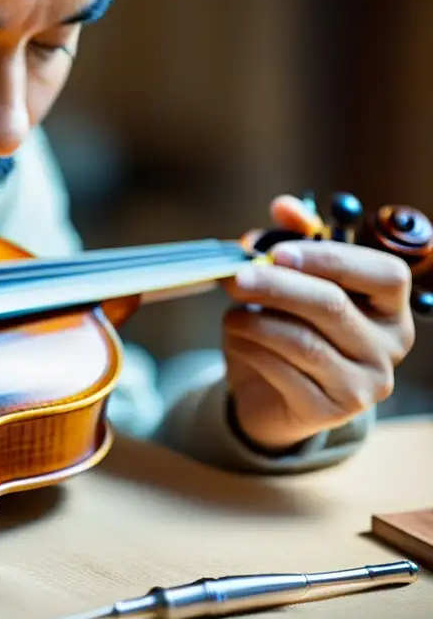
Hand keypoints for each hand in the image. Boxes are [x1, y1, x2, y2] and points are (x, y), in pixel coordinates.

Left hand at [221, 194, 415, 450]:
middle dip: (277, 286)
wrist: (271, 394)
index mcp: (389, 306)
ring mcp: (364, 384)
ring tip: (230, 312)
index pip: (384, 274)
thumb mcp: (287, 282)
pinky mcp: (330, 412)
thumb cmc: (285, 327)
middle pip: (333, 306)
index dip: (331, 258)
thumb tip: (286, 206)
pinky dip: (251, 350)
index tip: (279, 252)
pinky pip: (283, 372)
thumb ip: (290, 240)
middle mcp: (388, 345)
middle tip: (236, 277)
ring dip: (255, 321)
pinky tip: (236, 340)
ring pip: (303, 341)